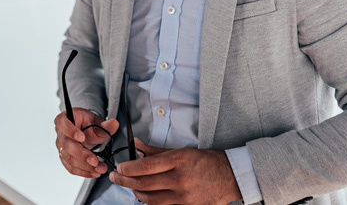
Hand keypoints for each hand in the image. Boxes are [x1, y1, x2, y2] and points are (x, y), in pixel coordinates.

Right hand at [54, 108, 119, 177]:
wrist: (85, 130)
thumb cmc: (87, 123)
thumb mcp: (96, 121)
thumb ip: (105, 125)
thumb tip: (113, 124)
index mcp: (64, 119)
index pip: (63, 123)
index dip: (70, 131)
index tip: (82, 138)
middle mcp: (60, 133)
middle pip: (66, 145)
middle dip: (81, 154)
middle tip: (94, 161)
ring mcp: (61, 147)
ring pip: (68, 158)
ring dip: (84, 166)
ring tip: (99, 168)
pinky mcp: (64, 158)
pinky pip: (71, 167)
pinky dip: (83, 172)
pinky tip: (94, 172)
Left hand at [109, 138, 240, 204]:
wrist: (230, 177)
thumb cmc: (207, 161)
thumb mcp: (182, 151)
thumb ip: (157, 150)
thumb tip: (137, 146)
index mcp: (178, 161)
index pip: (146, 166)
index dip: (128, 168)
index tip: (120, 167)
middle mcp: (180, 179)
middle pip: (144, 183)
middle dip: (125, 181)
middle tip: (116, 177)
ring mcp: (183, 196)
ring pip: (150, 198)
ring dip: (135, 192)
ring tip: (129, 186)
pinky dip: (150, 202)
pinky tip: (144, 195)